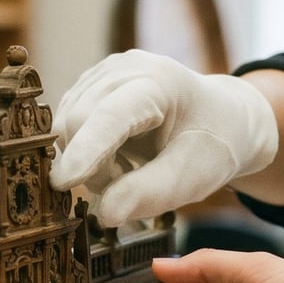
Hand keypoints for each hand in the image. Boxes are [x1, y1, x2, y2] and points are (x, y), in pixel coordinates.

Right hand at [50, 50, 277, 225]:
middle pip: (79, 123)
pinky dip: (85, 151)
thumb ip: (151, 194)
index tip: (63, 183)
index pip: (111, 116)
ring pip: (66, 126)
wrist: (220, 118)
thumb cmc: (211, 146)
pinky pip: (67, 126)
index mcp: (160, 82)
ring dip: (88, 162)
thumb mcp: (194, 177)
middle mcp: (124, 68)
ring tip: (128, 167)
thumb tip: (105, 214)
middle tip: (130, 182)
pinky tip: (116, 154)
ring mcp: (102, 72)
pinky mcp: (88, 85)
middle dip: (93, 168)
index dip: (86, 150)